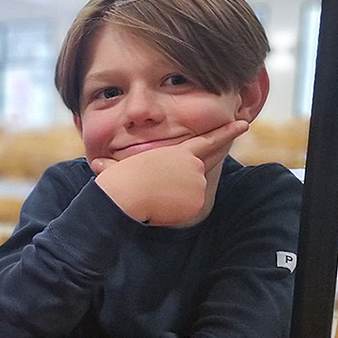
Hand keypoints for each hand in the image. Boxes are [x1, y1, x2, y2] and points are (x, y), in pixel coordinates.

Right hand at [91, 120, 247, 225]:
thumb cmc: (117, 180)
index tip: (242, 124)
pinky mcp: (197, 201)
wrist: (125, 195)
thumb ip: (117, 166)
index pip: (207, 141)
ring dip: (173, 200)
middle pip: (203, 170)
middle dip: (201, 166)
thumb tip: (95, 163)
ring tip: (155, 197)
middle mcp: (193, 166)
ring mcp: (197, 183)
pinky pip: (187, 210)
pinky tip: (160, 208)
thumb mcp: (117, 168)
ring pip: (190, 195)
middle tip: (217, 145)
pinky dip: (173, 213)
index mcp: (177, 153)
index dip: (226, 133)